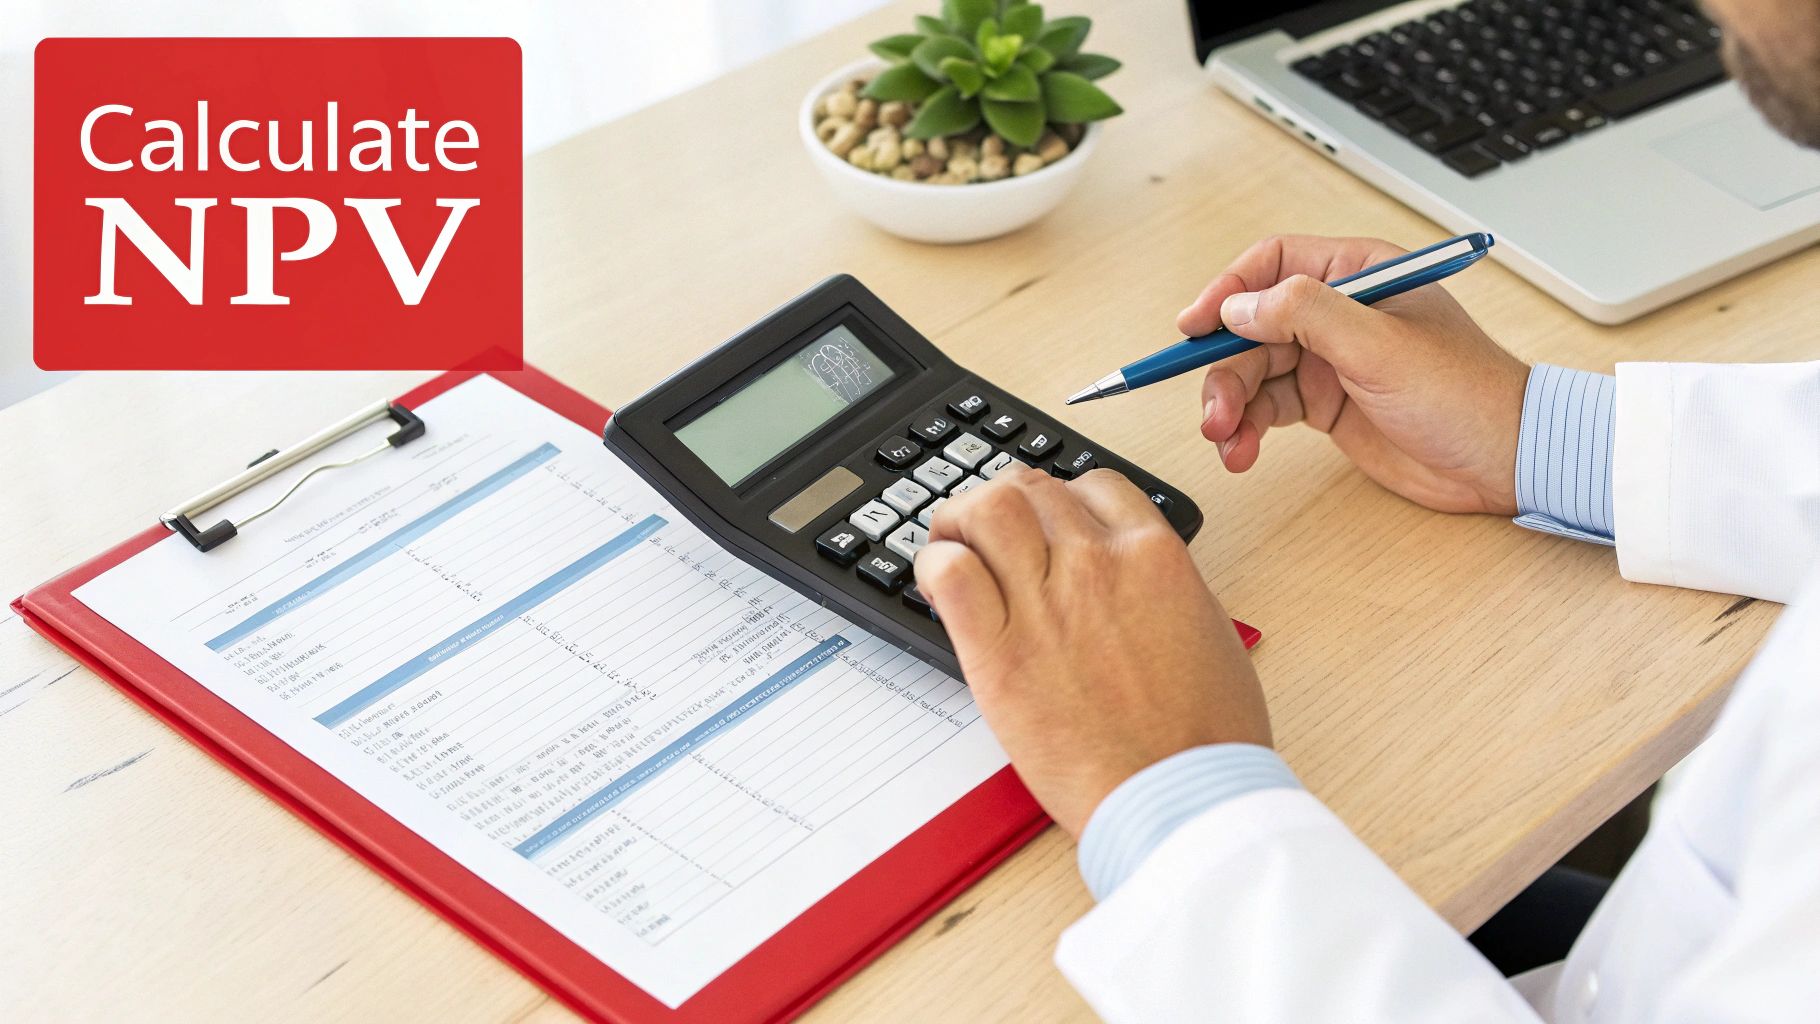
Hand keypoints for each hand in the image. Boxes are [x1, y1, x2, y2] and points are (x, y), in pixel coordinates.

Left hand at [916, 465, 1268, 837]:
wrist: (1178, 797)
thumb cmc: (1205, 735)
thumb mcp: (1210, 632)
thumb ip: (1168, 587)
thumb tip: (1136, 575)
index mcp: (1154, 556)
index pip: (1093, 485)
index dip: (1064, 497)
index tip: (1050, 522)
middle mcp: (1097, 565)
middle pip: (1031, 489)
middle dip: (1008, 502)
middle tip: (991, 531)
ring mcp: (1045, 605)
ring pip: (985, 510)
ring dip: (963, 519)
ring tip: (957, 545)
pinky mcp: (997, 655)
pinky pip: (950, 572)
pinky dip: (935, 565)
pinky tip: (939, 584)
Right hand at [1180, 235, 1529, 514]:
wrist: (1503, 460)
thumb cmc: (1465, 392)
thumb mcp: (1381, 345)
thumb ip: (1307, 315)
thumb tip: (1240, 305)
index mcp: (1358, 274)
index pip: (1272, 264)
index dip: (1227, 291)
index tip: (1193, 325)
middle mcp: (1338, 313)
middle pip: (1250, 325)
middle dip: (1223, 366)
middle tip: (1213, 408)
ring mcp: (1329, 360)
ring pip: (1252, 371)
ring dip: (1229, 403)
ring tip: (1225, 439)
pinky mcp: (1325, 404)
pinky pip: (1265, 408)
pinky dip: (1246, 429)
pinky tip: (1240, 451)